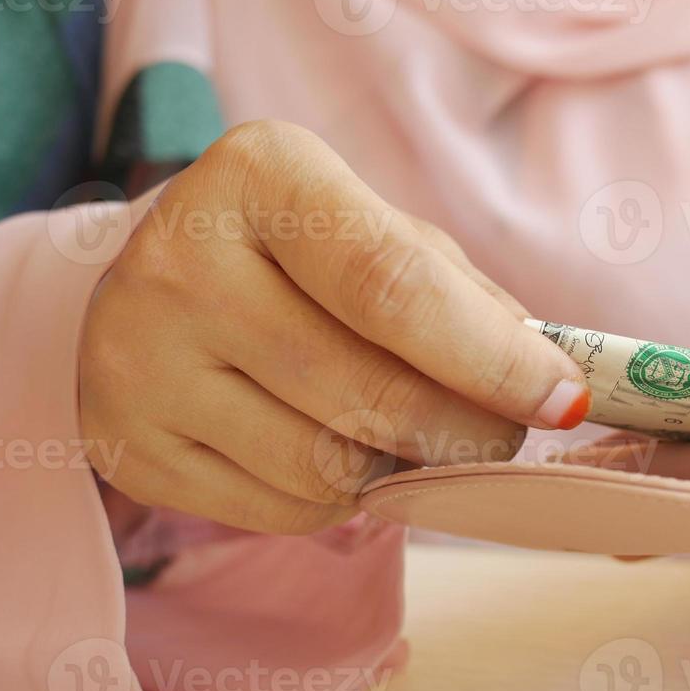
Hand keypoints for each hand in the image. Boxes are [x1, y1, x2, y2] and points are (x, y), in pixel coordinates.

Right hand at [80, 121, 590, 533]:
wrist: (163, 287)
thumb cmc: (306, 259)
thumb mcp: (384, 236)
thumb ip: (466, 302)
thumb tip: (554, 388)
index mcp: (260, 178)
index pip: (394, 288)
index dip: (493, 359)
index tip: (562, 400)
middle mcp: (180, 262)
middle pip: (369, 393)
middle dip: (467, 432)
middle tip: (502, 436)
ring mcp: (138, 359)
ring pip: (328, 468)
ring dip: (400, 468)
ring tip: (408, 434)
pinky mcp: (126, 444)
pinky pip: (283, 512)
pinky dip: (341, 500)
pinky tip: (338, 451)